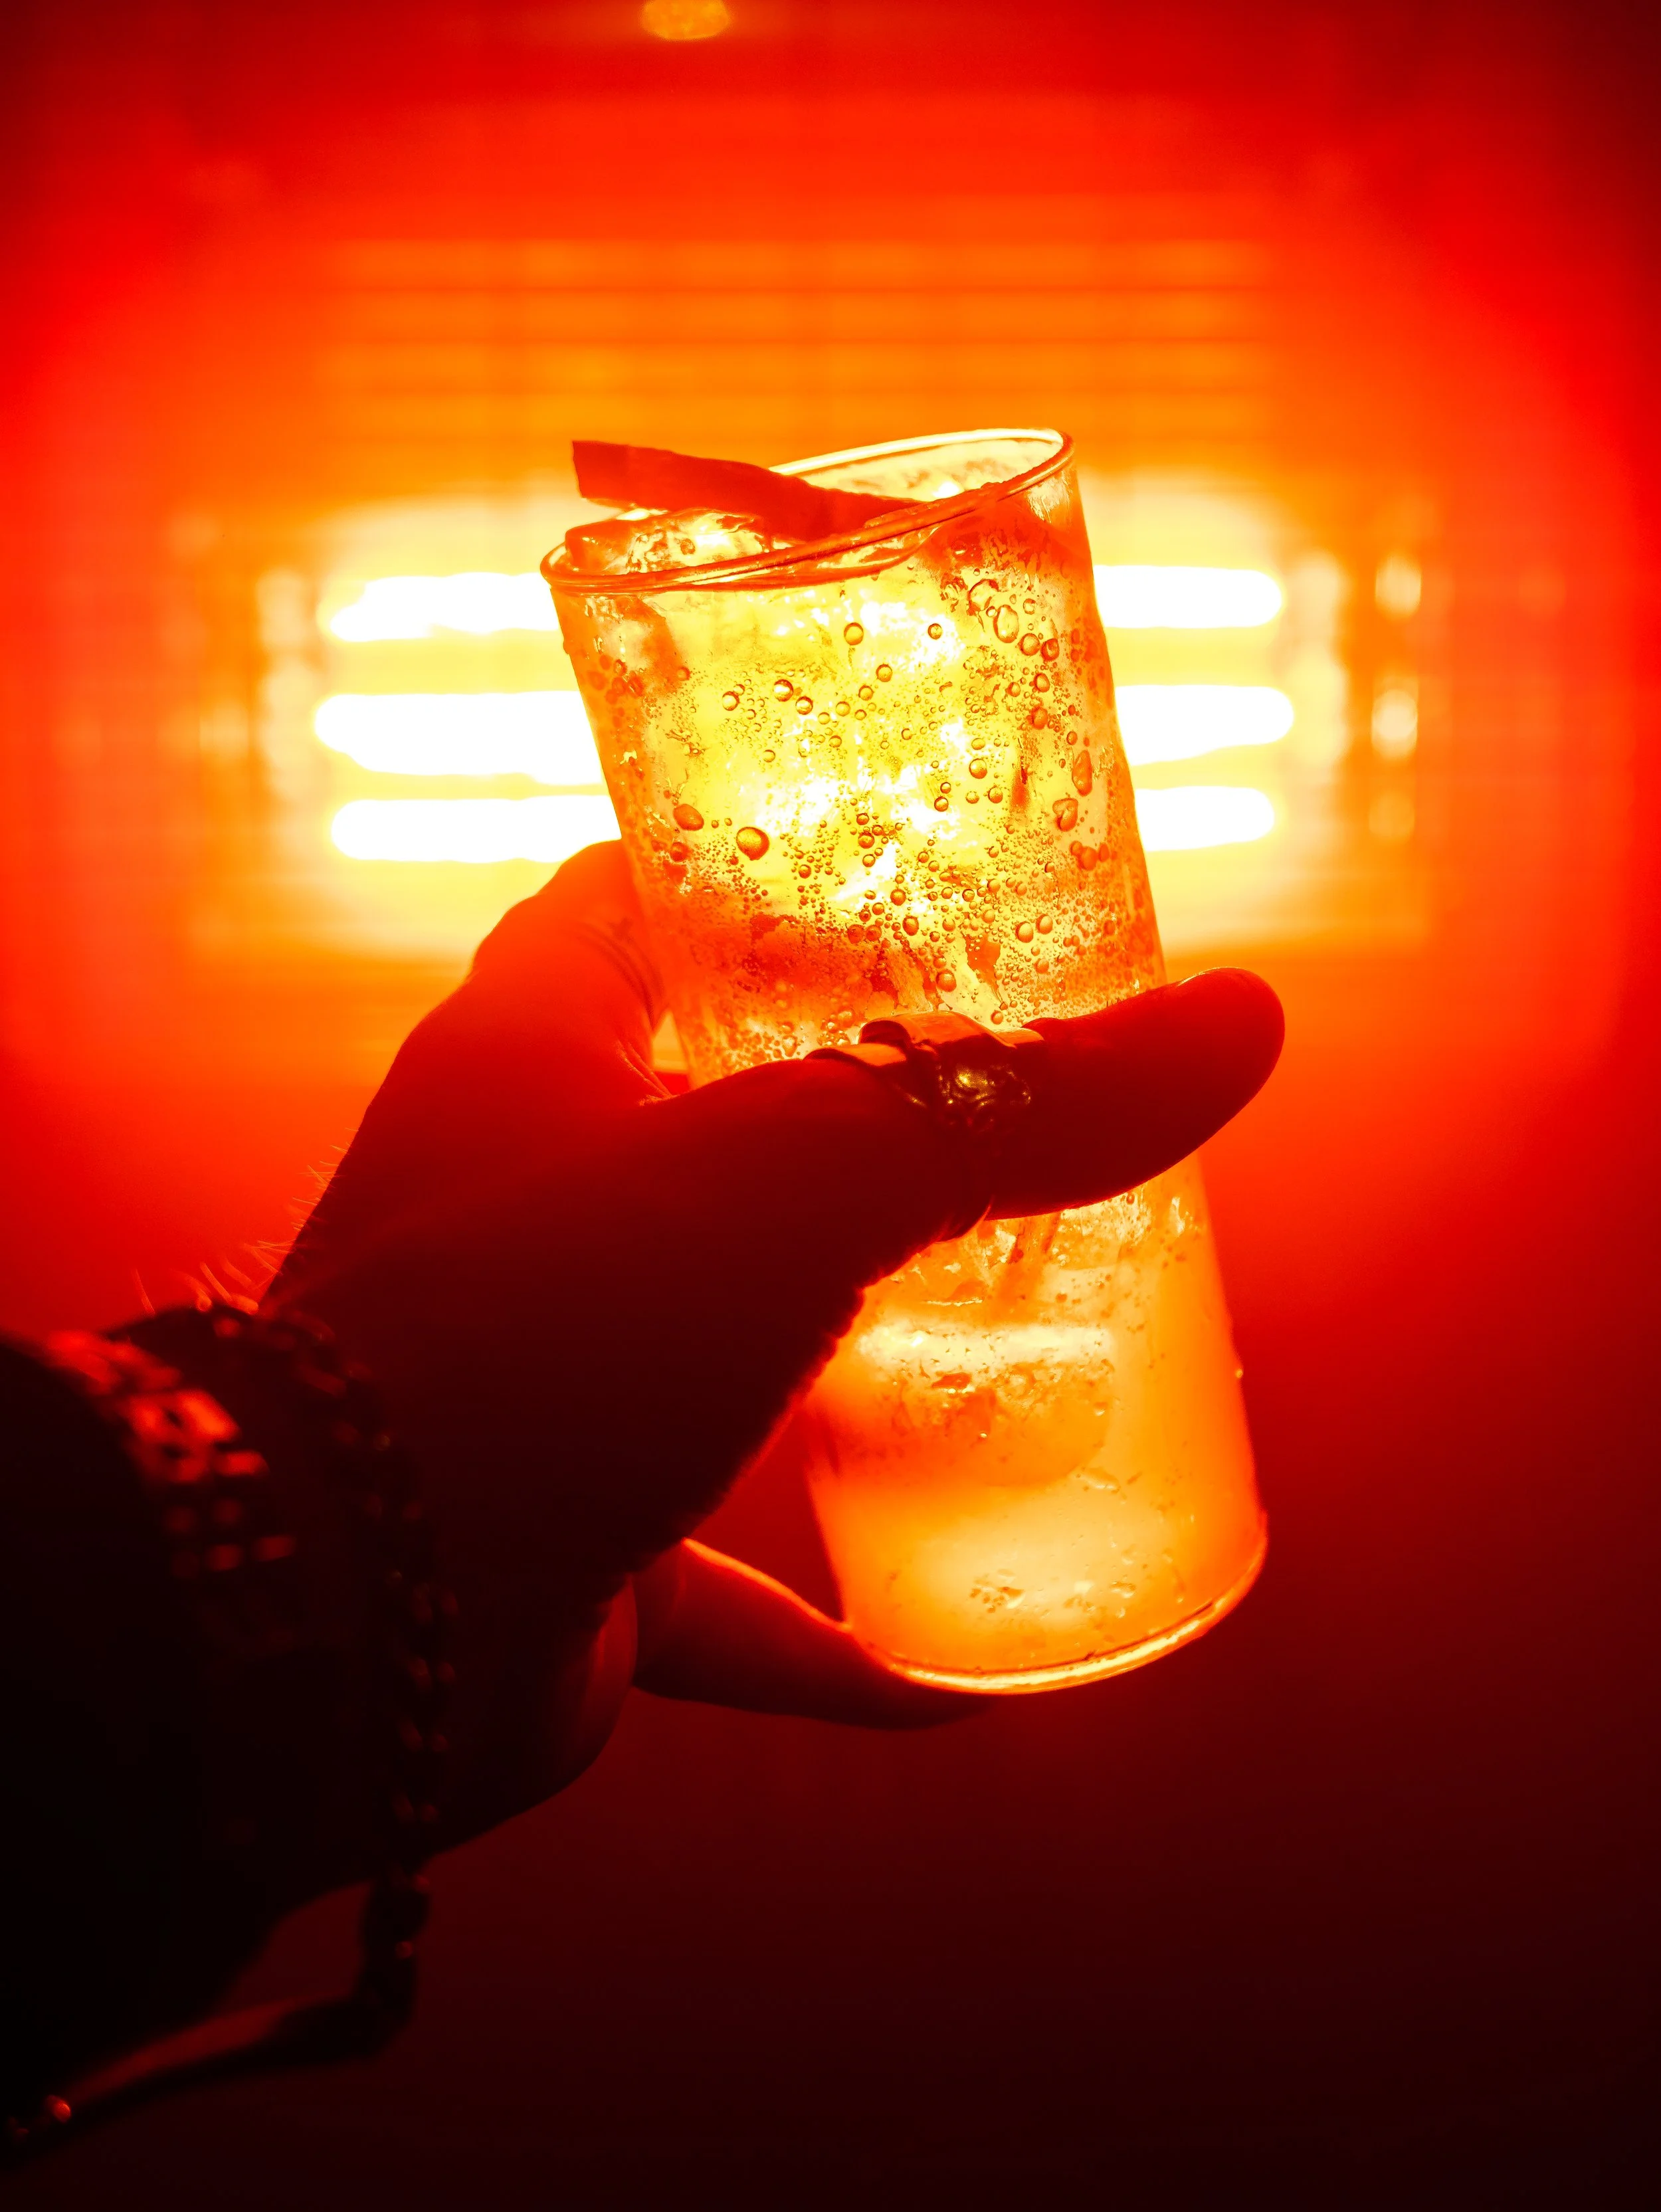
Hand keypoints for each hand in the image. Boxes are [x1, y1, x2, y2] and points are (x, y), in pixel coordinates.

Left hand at [269, 844, 1280, 1853]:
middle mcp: (521, 1203)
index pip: (643, 905)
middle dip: (857, 1138)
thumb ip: (1012, 1105)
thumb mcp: (798, 1179)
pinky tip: (957, 1677)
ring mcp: (536, 1377)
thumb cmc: (546, 1333)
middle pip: (708, 1125)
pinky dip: (829, 1628)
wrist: (342, 1615)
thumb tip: (1245, 1022)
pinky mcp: (563, 1545)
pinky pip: (720, 1586)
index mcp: (533, 1056)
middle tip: (1023, 1133)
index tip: (910, 888)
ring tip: (1023, 1367)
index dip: (768, 881)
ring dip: (856, 1372)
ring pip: (725, 1349)